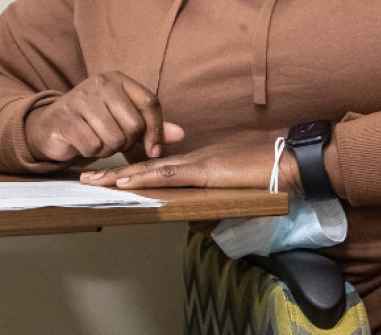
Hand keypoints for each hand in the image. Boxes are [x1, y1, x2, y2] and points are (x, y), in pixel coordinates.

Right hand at [24, 71, 184, 163]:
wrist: (49, 125)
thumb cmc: (92, 122)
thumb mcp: (122, 119)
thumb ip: (150, 125)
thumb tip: (180, 134)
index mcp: (117, 79)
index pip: (150, 103)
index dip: (156, 130)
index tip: (153, 150)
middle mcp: (99, 83)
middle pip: (134, 125)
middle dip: (127, 142)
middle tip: (113, 140)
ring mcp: (80, 98)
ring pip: (115, 139)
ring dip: (108, 149)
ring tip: (97, 141)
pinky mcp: (66, 118)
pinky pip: (94, 147)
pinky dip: (91, 153)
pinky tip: (84, 144)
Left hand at [78, 139, 299, 192]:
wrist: (293, 160)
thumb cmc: (271, 172)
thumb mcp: (237, 188)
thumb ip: (217, 200)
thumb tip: (201, 221)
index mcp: (199, 161)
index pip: (159, 166)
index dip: (133, 170)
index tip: (110, 175)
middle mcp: (193, 158)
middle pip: (147, 165)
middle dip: (115, 171)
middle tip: (87, 176)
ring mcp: (197, 162)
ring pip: (150, 168)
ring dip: (120, 174)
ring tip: (93, 180)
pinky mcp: (205, 170)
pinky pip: (168, 174)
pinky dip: (144, 177)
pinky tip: (125, 182)